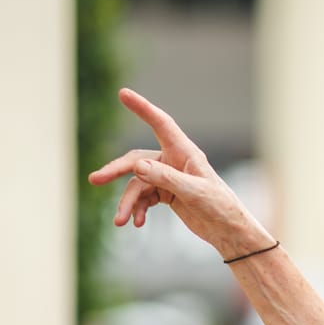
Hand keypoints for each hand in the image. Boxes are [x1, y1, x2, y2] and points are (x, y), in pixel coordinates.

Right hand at [88, 89, 273, 257]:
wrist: (228, 230)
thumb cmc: (219, 206)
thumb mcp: (193, 192)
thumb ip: (166, 178)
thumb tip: (136, 167)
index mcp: (185, 152)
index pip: (161, 124)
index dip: (143, 108)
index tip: (124, 93)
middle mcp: (174, 161)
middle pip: (137, 161)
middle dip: (116, 171)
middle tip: (95, 179)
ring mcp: (168, 177)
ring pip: (137, 184)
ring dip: (127, 202)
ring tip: (120, 222)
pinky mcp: (166, 193)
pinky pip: (143, 197)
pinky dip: (137, 209)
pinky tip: (136, 223)